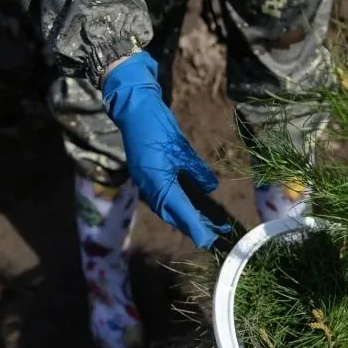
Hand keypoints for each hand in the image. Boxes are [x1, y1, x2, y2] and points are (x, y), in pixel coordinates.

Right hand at [102, 52, 229, 248]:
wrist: (134, 108)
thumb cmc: (158, 125)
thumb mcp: (182, 148)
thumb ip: (196, 170)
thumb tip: (211, 187)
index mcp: (157, 180)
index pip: (180, 210)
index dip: (195, 226)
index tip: (210, 239)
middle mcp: (148, 186)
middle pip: (171, 215)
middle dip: (192, 226)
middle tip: (213, 234)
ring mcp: (143, 182)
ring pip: (164, 209)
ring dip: (183, 219)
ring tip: (204, 225)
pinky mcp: (143, 176)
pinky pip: (159, 199)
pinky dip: (173, 208)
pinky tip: (185, 209)